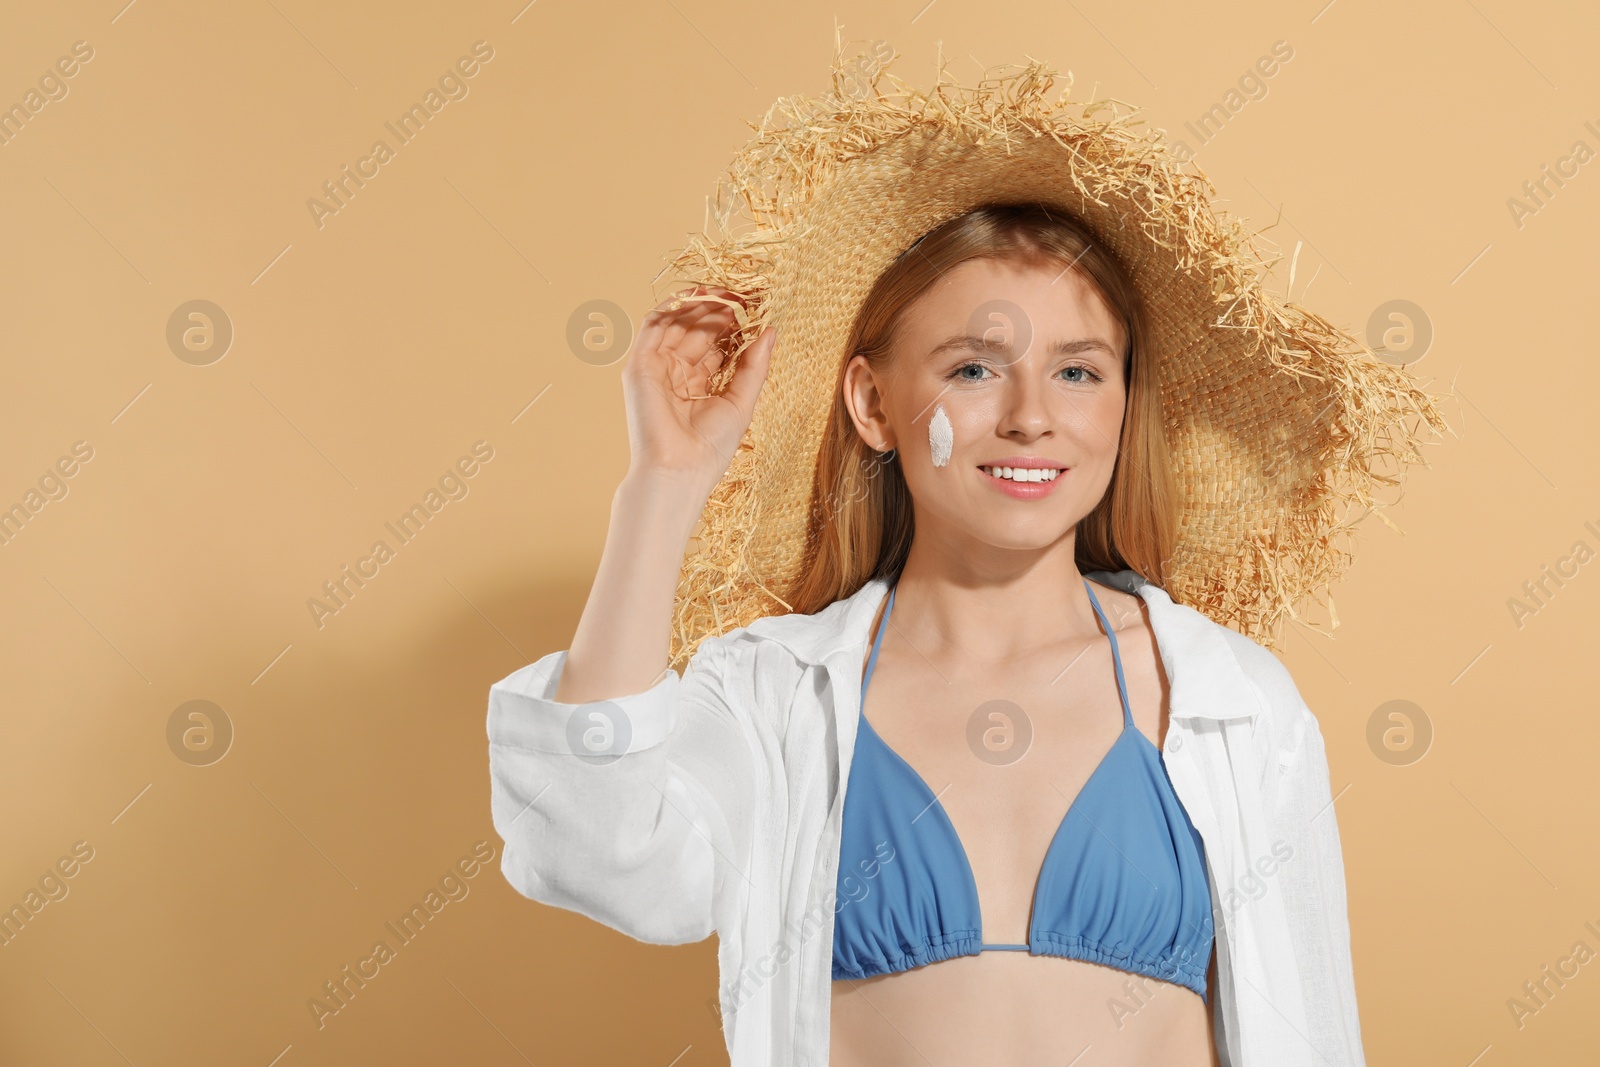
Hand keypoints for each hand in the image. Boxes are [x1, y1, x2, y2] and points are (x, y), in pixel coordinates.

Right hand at [620, 285, 774, 488]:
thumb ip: (754, 365)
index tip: (757, 308)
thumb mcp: (741, 402)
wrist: (678, 470)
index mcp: (699, 386)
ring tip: (726, 292)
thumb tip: (771, 330)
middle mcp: (676, 374)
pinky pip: (654, 325)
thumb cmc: (709, 448)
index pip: (716, 346)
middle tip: (743, 293)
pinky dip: (673, 306)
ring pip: (677, 323)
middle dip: (720, 310)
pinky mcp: (640, 365)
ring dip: (700, 304)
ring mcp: (657, 368)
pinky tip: (698, 295)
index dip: (735, 325)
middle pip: (697, 331)